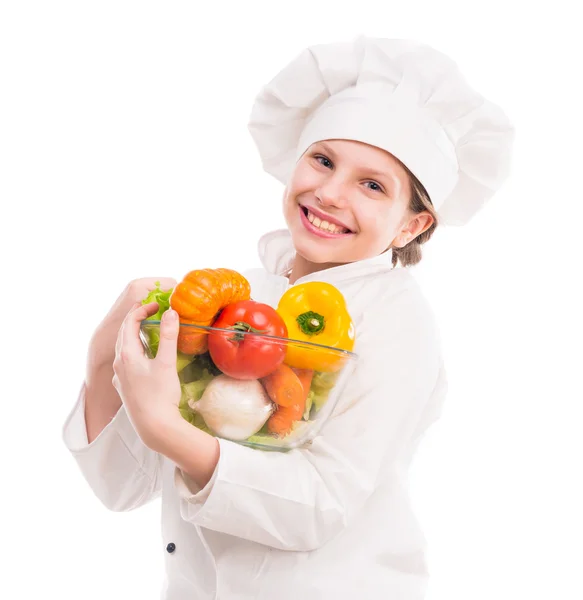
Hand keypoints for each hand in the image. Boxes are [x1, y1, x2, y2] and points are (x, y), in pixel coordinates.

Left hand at [112, 301, 181, 449]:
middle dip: (137, 320)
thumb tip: (170, 312)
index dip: (142, 310)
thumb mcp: (166, 362)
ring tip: (150, 331)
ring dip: (136, 336)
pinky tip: (145, 357)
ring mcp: (120, 378)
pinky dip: (136, 353)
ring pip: (125, 349)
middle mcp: (119, 365)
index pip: (129, 323)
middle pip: (124, 335)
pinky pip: (127, 364)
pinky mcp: (125, 389)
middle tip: (153, 312)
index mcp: (126, 355)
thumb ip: (168, 336)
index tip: (157, 305)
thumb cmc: (160, 396)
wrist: (154, 428)